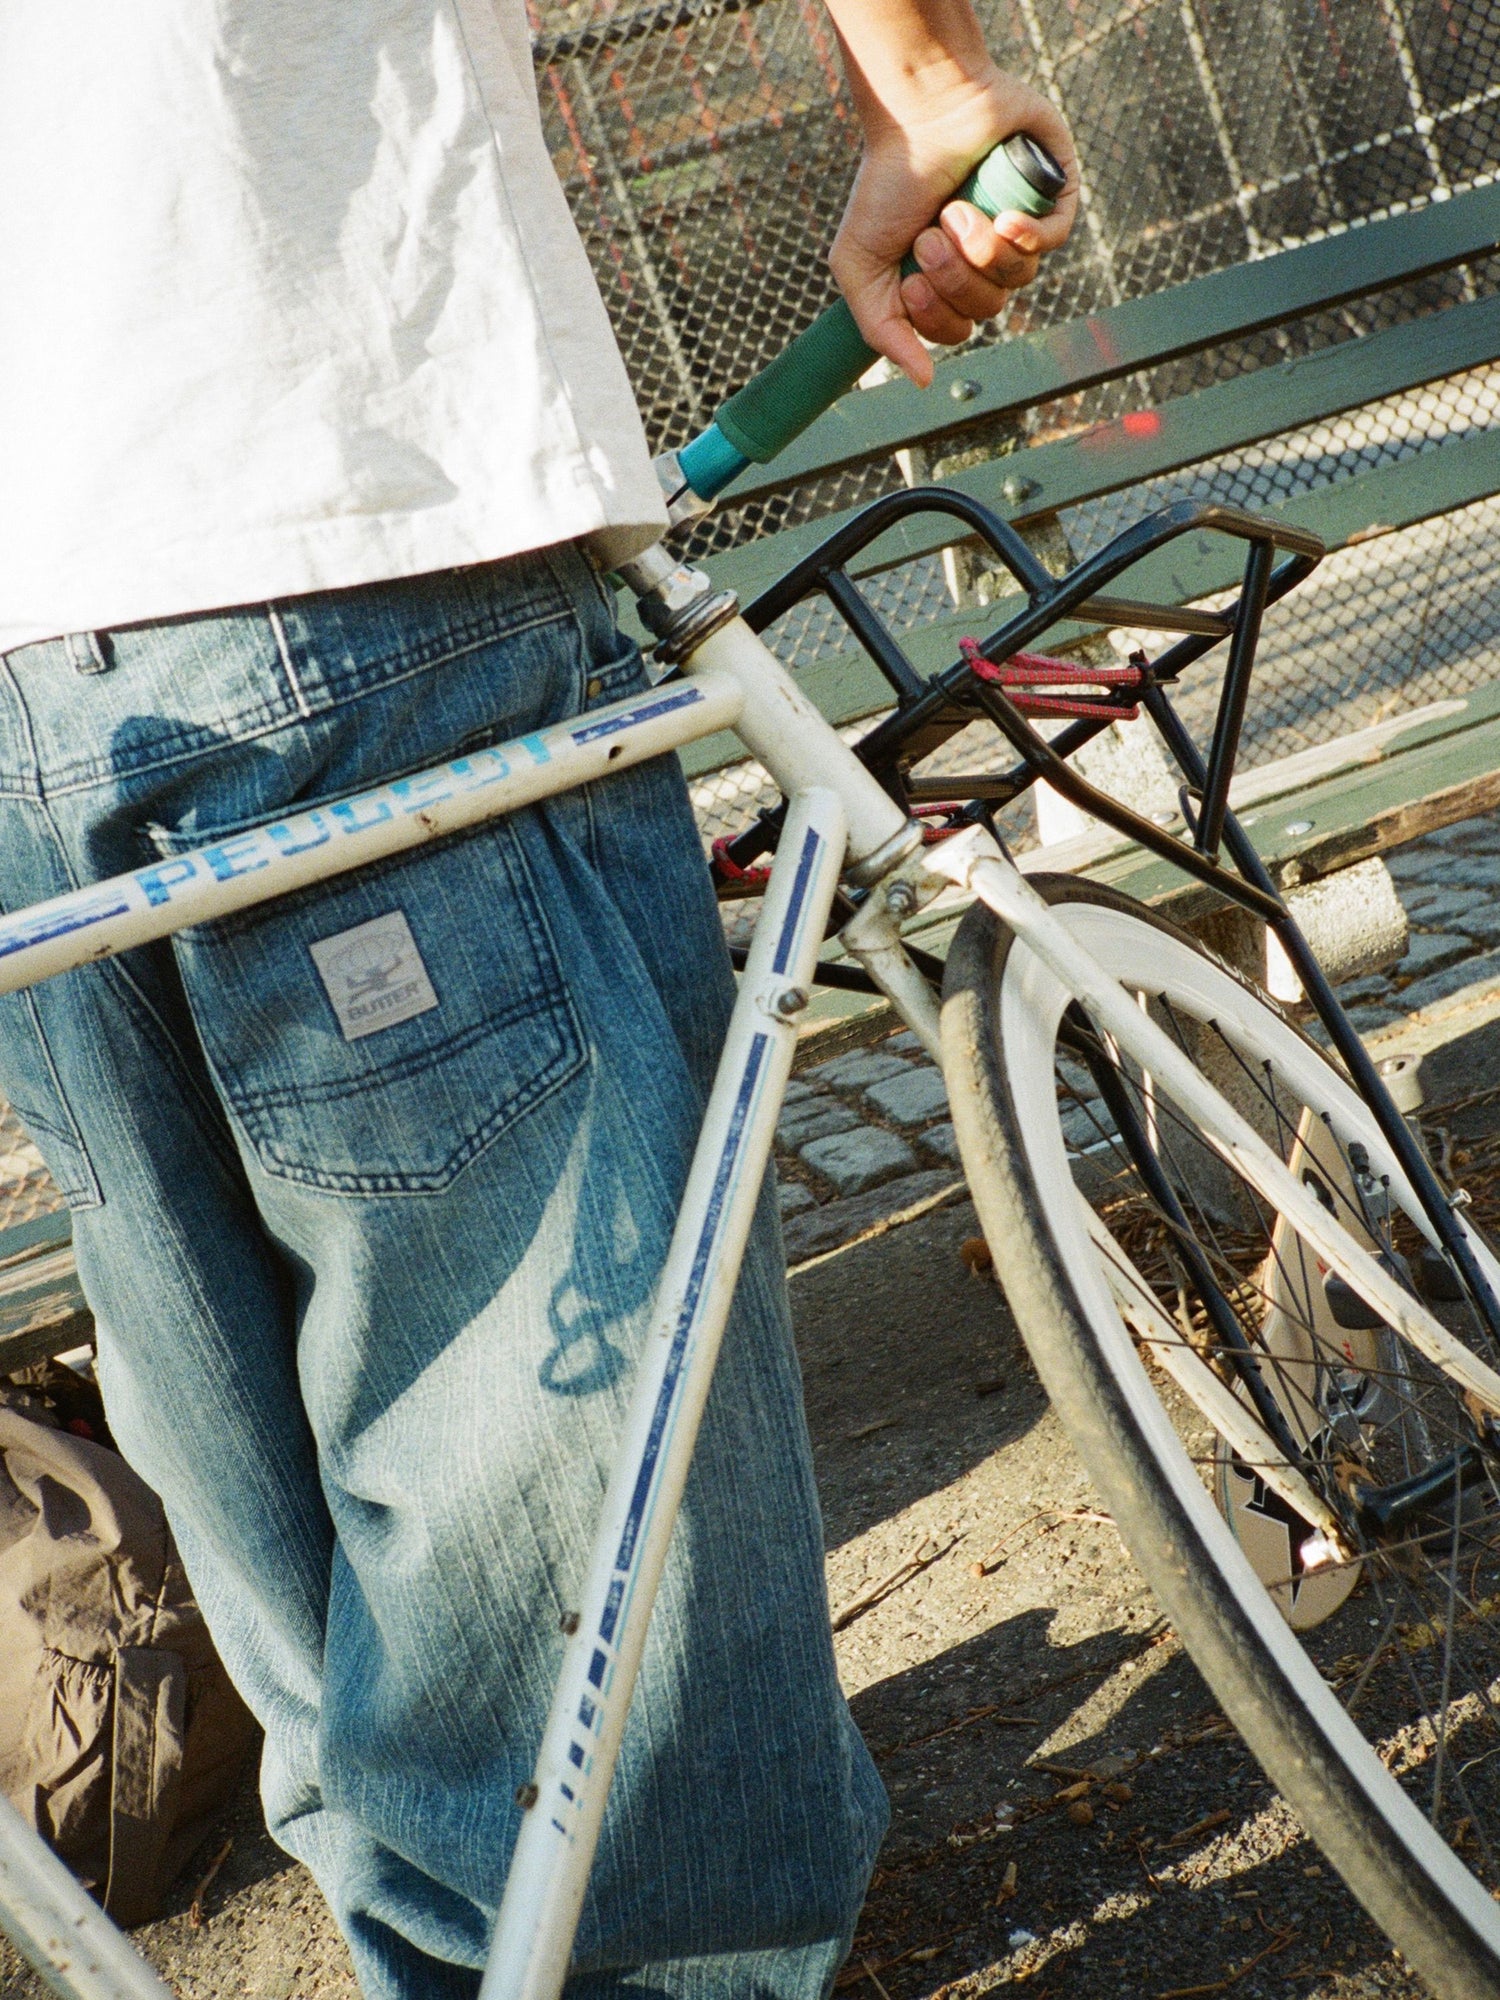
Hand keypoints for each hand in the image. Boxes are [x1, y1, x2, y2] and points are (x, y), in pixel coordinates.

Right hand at [823, 23, 1077, 385]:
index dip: (936, 316)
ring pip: (1018, 279)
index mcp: (944, 278)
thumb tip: (923, 382)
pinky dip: (1026, 236)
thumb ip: (881, 330)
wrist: (922, 109)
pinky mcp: (1050, 199)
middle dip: (955, 275)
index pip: (955, 330)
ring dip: (982, 249)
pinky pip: (1051, 243)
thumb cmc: (887, 181)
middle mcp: (982, 260)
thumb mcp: (860, 265)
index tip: (912, 279)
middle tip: (931, 232)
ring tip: (957, 208)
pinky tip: (1005, 217)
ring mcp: (1018, 230)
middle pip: (987, 309)